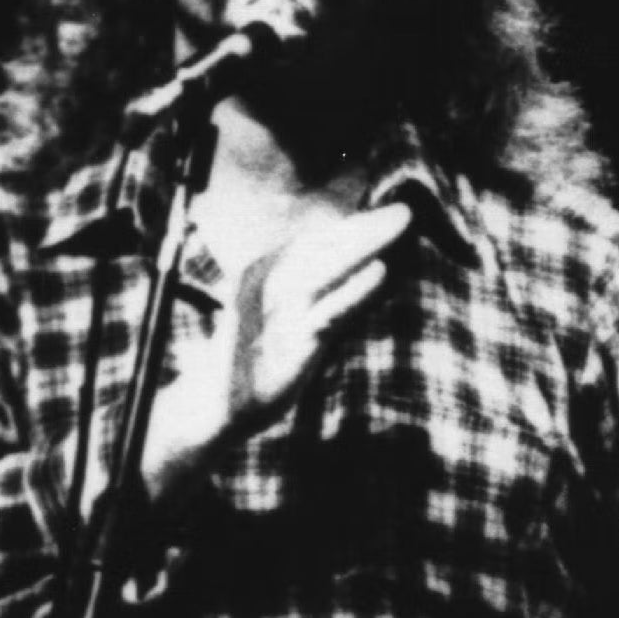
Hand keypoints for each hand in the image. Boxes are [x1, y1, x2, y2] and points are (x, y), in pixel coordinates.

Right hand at [143, 202, 412, 499]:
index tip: (390, 209)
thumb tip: (358, 274)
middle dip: (365, 226)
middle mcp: (267, 282)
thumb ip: (315, 297)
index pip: (315, 241)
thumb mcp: (283, 320)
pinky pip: (330, 312)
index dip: (352, 224)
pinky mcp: (292, 343)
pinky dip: (357, 291)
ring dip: (367, 242)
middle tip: (405, 209)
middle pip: (324, 247)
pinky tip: (383, 271)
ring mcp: (279, 312)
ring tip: (402, 222)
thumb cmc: (253, 360)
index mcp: (263, 271)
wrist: (213, 408)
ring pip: (330, 268)